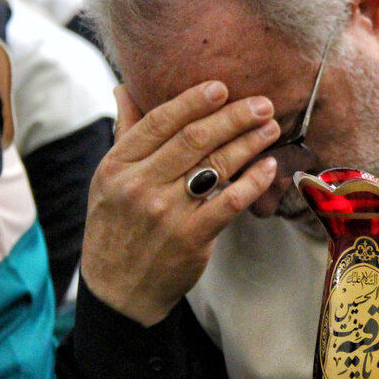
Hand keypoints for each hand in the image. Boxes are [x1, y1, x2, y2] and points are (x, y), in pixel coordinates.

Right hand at [80, 80, 280, 325]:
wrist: (117, 290)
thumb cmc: (116, 227)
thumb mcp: (108, 179)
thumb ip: (124, 133)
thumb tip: (126, 87)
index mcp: (118, 165)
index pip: (159, 122)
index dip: (193, 101)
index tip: (221, 87)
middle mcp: (141, 186)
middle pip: (194, 139)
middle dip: (233, 117)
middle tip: (262, 104)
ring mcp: (167, 213)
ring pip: (216, 166)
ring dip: (249, 143)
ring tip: (270, 128)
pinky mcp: (192, 238)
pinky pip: (230, 202)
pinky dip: (253, 181)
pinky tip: (268, 167)